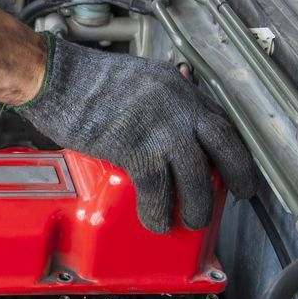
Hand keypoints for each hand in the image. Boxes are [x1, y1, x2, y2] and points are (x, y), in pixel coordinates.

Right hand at [17, 35, 255, 232]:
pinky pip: (157, 189)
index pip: (218, 118)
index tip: (234, 163)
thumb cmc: (83, 79)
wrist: (56, 79)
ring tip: (194, 220)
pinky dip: (158, 211)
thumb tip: (160, 121)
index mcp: (178, 87)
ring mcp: (160, 128)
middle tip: (241, 192)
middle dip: (238, 173)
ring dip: (197, 204)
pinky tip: (156, 222)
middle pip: (223, 144)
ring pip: (195, 175)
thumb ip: (156, 97)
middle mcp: (178, 105)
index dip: (230, 146)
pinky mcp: (136, 149)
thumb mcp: (136, 76)